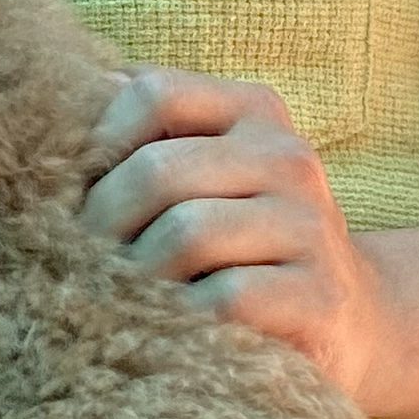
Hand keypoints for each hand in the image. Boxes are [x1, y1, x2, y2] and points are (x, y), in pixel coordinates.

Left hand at [81, 69, 396, 408]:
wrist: (347, 317)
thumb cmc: (243, 241)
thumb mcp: (206, 173)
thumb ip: (149, 134)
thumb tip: (74, 89)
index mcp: (253, 111)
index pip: (153, 93)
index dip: (95, 142)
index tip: (71, 193)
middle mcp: (289, 157)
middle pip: (159, 171)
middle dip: (100, 222)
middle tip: (74, 261)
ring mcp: (310, 226)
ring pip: (186, 233)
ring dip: (133, 274)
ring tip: (113, 296)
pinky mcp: (320, 296)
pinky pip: (226, 297)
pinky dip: (179, 315)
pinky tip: (164, 328)